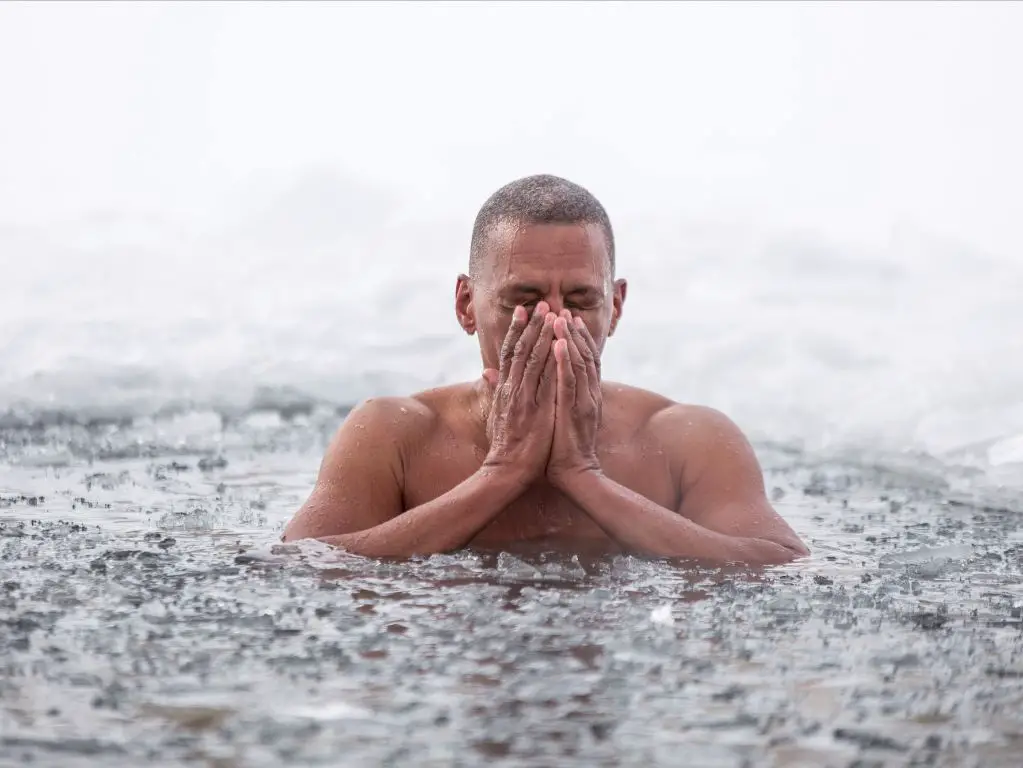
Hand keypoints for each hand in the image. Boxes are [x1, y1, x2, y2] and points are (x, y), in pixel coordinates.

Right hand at [480, 301, 557, 485]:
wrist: (506, 470)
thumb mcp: (494, 414)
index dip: (517, 330)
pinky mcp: (538, 410)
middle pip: (521, 350)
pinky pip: (547, 379)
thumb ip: (493, 391)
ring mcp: (524, 399)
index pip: (509, 353)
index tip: (524, 310)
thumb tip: (486, 373)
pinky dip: (553, 360)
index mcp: (504, 390)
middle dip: (533, 325)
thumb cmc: (504, 445)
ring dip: (544, 335)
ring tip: (553, 315)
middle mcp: (512, 390)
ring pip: (534, 360)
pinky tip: (561, 344)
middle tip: (542, 303)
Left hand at [547, 311, 602, 487]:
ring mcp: (584, 402)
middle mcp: (589, 395)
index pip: (585, 360)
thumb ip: (558, 397)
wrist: (574, 474)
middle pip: (586, 356)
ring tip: (561, 318)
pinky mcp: (575, 411)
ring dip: (571, 339)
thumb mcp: (562, 417)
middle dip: (575, 332)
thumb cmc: (563, 448)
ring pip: (579, 364)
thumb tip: (551, 384)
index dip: (577, 339)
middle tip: (564, 310)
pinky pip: (570, 382)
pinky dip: (566, 362)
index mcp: (586, 395)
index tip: (567, 318)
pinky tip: (560, 345)